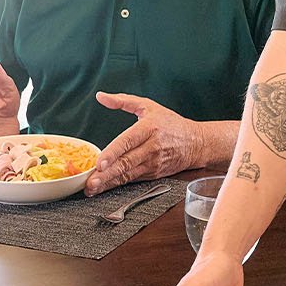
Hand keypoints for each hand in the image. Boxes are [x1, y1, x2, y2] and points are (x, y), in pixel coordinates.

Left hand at [85, 91, 206, 195]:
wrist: (196, 143)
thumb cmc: (171, 123)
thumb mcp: (148, 106)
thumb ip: (123, 101)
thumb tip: (101, 96)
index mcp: (149, 128)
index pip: (128, 142)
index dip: (113, 153)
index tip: (100, 162)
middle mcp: (151, 148)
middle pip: (126, 163)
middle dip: (107, 174)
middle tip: (90, 182)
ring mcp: (152, 164)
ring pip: (128, 175)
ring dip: (109, 183)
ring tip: (92, 188)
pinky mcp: (153, 174)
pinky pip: (132, 180)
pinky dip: (117, 185)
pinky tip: (103, 188)